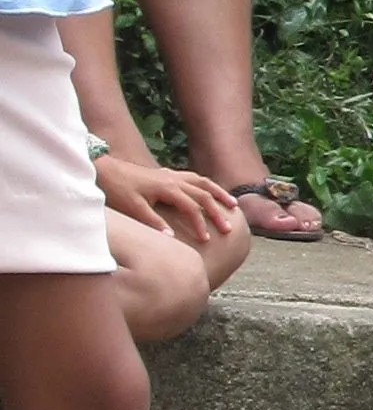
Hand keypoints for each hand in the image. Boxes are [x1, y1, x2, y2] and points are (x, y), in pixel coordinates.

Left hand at [91, 149, 245, 259]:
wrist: (104, 169)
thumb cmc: (117, 190)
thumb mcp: (133, 208)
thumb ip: (153, 222)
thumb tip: (171, 237)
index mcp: (168, 188)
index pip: (192, 207)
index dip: (200, 224)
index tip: (206, 239)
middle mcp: (174, 179)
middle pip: (204, 194)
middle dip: (217, 211)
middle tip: (228, 227)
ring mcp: (171, 175)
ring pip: (203, 182)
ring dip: (218, 193)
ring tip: (232, 205)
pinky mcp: (166, 174)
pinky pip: (194, 178)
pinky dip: (205, 185)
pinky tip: (208, 191)